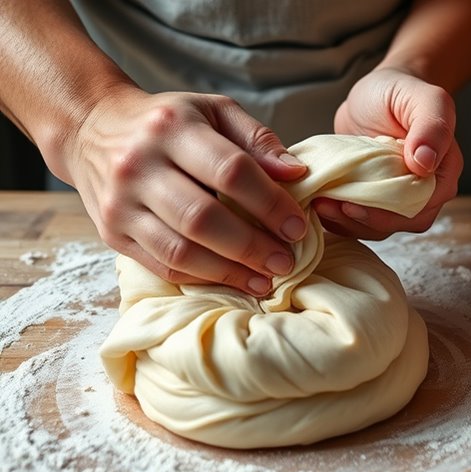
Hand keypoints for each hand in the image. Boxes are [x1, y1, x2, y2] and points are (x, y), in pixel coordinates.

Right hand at [63, 87, 308, 295]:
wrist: (92, 129)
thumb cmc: (168, 122)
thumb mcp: (214, 111)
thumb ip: (258, 139)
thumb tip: (296, 173)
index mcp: (171, 128)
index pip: (229, 171)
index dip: (269, 203)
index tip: (297, 226)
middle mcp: (138, 164)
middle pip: (202, 218)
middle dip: (252, 246)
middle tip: (286, 261)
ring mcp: (121, 203)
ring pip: (180, 250)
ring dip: (229, 271)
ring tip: (266, 279)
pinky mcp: (112, 233)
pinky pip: (162, 265)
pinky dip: (202, 278)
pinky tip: (232, 280)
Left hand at [324, 67, 461, 239]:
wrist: (376, 94)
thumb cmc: (401, 92)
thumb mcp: (424, 98)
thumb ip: (433, 126)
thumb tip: (425, 163)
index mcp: (443, 172)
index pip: (421, 205)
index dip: (387, 212)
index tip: (352, 204)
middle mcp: (426, 192)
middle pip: (400, 222)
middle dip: (362, 220)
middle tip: (327, 206)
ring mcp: (399, 199)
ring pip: (379, 226)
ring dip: (347, 223)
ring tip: (318, 204)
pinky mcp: (375, 200)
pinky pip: (361, 221)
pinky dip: (340, 220)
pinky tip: (321, 207)